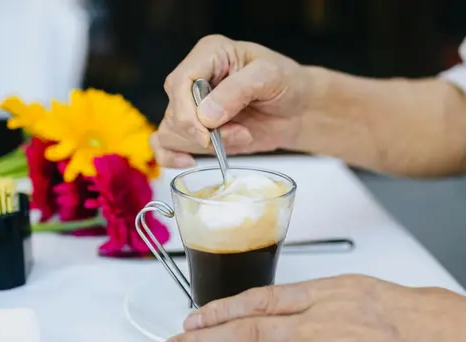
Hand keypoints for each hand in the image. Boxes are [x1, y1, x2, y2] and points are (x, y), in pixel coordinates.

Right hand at [151, 34, 314, 167]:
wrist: (299, 110)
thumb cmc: (288, 84)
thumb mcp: (269, 77)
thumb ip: (237, 91)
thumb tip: (205, 116)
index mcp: (208, 55)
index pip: (179, 82)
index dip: (187, 112)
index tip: (206, 133)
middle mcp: (194, 79)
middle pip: (174, 110)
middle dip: (204, 132)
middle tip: (241, 133)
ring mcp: (193, 107)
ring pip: (172, 131)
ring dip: (205, 145)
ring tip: (241, 136)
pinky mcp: (196, 131)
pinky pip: (166, 146)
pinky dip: (172, 157)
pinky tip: (189, 162)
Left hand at [156, 275, 465, 341]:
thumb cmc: (436, 321)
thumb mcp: (376, 292)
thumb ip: (329, 303)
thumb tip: (292, 316)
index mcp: (334, 291)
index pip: (260, 299)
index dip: (219, 309)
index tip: (194, 318)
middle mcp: (327, 322)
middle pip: (247, 330)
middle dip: (201, 341)